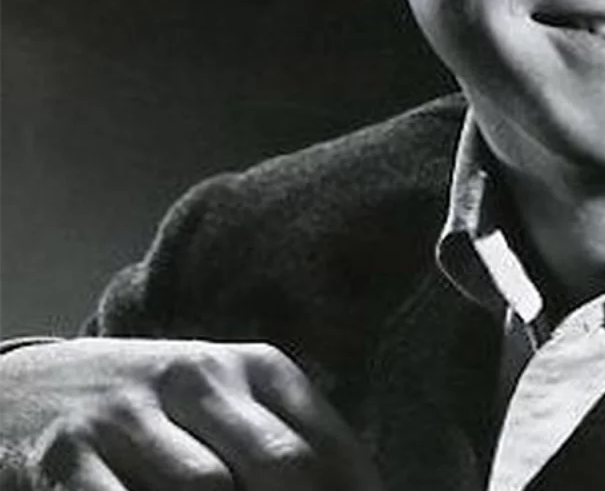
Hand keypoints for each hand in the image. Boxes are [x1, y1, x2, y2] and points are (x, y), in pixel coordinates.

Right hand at [0, 338, 381, 489]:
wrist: (40, 387)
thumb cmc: (166, 413)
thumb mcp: (234, 410)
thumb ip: (292, 448)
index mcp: (256, 367)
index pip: (323, 445)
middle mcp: (198, 376)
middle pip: (277, 462)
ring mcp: (130, 413)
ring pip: (204, 490)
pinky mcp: (65, 454)